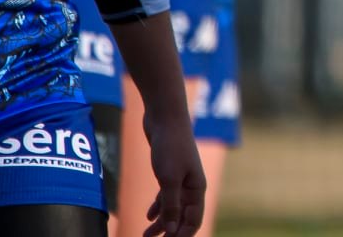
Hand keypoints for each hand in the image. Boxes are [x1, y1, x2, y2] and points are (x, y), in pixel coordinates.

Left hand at [140, 110, 205, 236]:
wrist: (165, 117)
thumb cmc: (170, 146)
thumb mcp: (169, 179)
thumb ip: (170, 205)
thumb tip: (171, 229)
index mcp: (196, 188)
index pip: (194, 220)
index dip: (182, 235)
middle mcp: (191, 185)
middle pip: (182, 216)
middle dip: (169, 232)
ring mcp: (180, 178)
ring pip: (172, 207)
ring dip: (161, 223)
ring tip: (145, 236)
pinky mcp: (168, 171)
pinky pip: (165, 196)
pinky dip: (158, 207)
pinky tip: (148, 216)